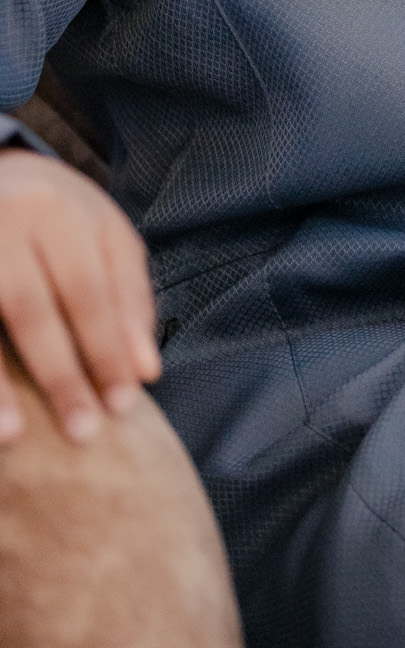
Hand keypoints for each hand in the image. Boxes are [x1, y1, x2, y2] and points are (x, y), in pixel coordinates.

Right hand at [0, 149, 160, 443]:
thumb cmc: (60, 214)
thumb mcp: (106, 235)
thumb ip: (129, 296)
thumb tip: (147, 369)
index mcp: (60, 211)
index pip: (90, 292)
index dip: (106, 350)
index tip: (122, 405)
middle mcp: (6, 221)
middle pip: (34, 309)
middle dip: (60, 374)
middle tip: (83, 431)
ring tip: (15, 437)